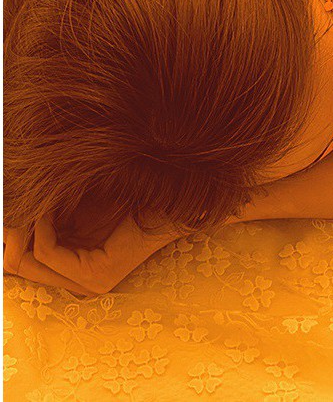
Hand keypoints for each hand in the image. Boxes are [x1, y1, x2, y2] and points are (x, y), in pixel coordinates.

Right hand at [3, 213, 177, 295]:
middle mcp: (80, 286)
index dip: (9, 242)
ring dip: (24, 229)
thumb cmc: (120, 203)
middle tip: (6, 212)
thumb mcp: (73, 216)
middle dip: (9, 238)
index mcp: (74, 276)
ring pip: (30, 262)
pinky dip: (42, 230)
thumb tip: (7, 222)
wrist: (160, 202)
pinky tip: (47, 211)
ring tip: (27, 206)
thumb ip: (44, 224)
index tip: (6, 216)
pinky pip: (49, 254)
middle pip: (20, 268)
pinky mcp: (96, 276)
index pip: (22, 268)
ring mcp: (89, 285)